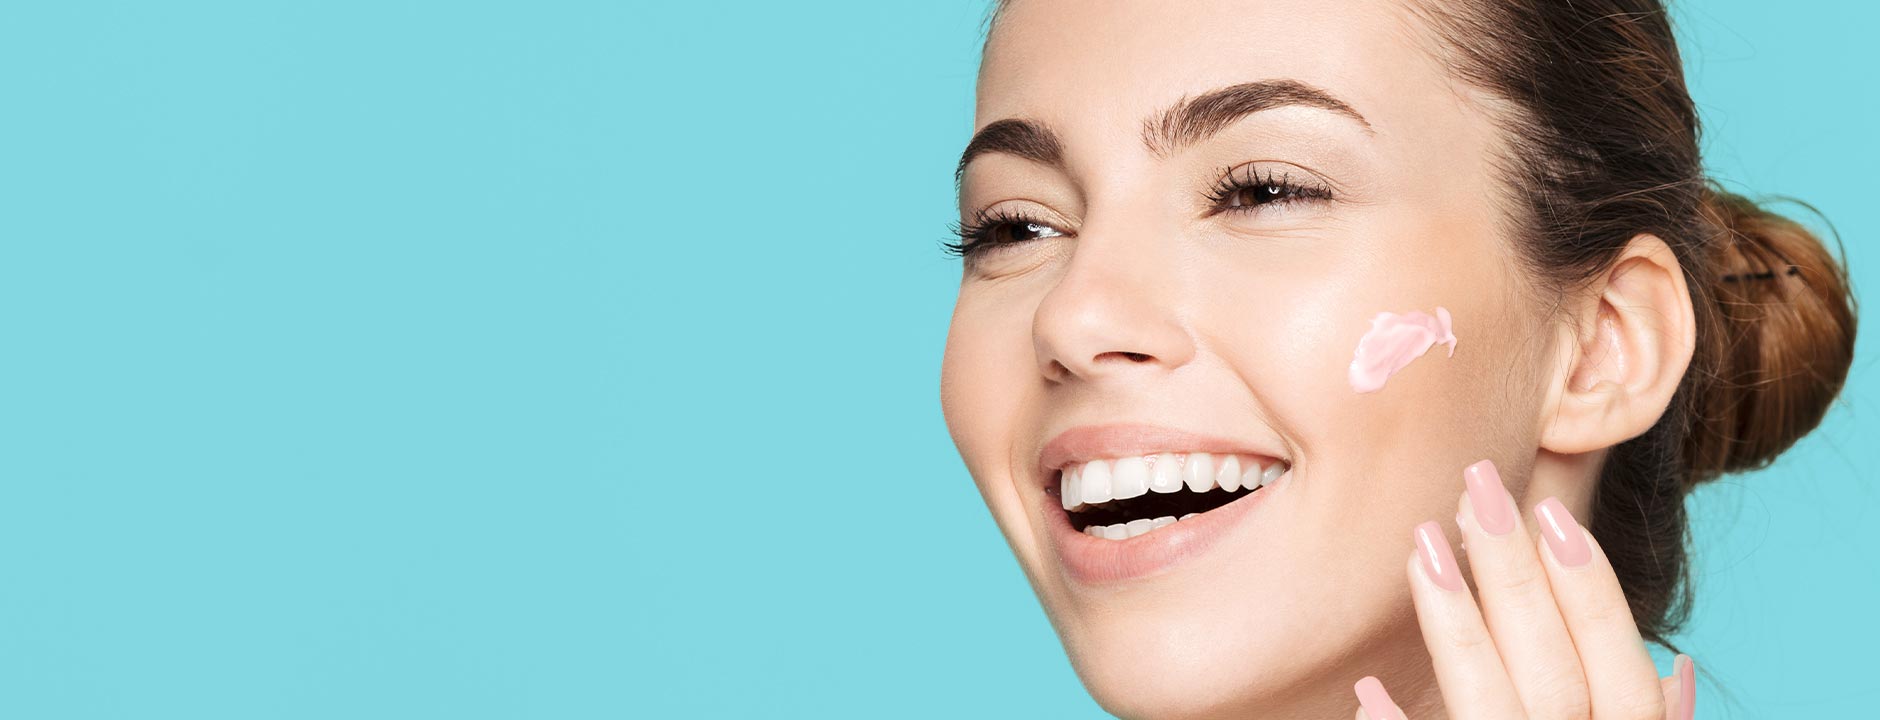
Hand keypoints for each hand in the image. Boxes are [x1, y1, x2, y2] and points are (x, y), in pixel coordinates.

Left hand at [1352, 459, 1695, 719]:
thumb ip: (1633, 711)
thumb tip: (1678, 668)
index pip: (1628, 677)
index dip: (1594, 593)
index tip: (1552, 511)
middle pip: (1557, 676)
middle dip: (1517, 578)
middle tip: (1477, 490)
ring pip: (1495, 709)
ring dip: (1459, 628)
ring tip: (1422, 548)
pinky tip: (1365, 687)